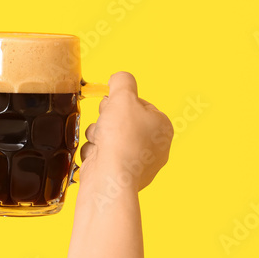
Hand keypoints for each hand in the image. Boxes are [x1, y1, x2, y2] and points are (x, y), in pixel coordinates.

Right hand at [80, 72, 172, 192]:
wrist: (110, 178)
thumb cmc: (121, 138)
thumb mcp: (123, 96)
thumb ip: (122, 81)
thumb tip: (119, 79)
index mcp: (162, 127)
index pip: (138, 104)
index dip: (120, 102)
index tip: (113, 106)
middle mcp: (155, 146)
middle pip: (122, 119)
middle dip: (106, 119)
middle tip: (106, 122)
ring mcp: (138, 163)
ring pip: (109, 136)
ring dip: (97, 134)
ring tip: (100, 141)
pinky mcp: (121, 175)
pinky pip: (103, 154)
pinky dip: (95, 152)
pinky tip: (97, 156)